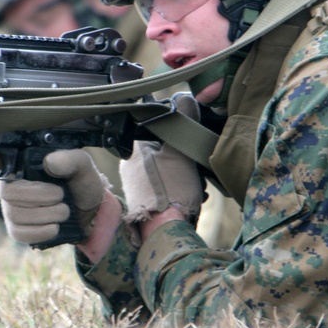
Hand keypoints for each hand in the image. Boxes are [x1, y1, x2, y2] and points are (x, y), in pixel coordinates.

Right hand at [0, 145, 108, 245]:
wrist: (92, 214)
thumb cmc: (82, 185)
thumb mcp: (83, 167)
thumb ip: (71, 159)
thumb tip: (50, 162)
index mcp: (22, 165)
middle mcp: (10, 185)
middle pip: (8, 193)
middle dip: (38, 197)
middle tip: (61, 196)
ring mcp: (12, 208)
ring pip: (15, 214)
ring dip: (45, 215)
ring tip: (64, 211)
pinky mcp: (18, 228)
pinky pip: (18, 233)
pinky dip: (40, 232)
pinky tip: (54, 227)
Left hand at [120, 93, 204, 224]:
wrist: (165, 231)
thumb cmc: (171, 190)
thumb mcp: (180, 151)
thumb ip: (183, 122)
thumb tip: (185, 96)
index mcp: (135, 148)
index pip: (157, 127)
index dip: (179, 132)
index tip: (191, 140)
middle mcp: (132, 165)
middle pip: (167, 150)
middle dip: (187, 160)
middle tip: (195, 171)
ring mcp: (138, 184)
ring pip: (171, 170)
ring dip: (189, 177)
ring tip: (195, 188)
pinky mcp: (147, 200)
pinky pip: (169, 187)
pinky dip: (183, 190)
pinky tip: (193, 198)